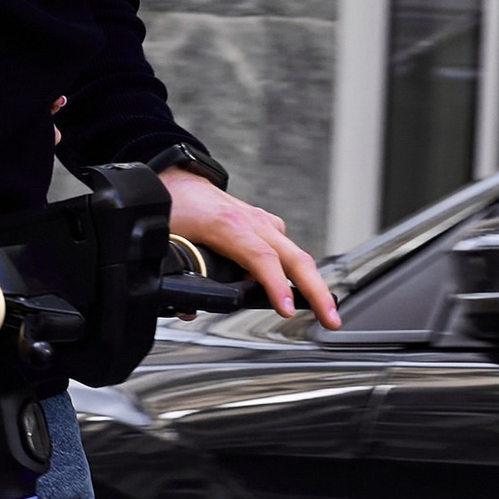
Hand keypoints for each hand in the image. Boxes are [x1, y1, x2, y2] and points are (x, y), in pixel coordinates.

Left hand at [164, 171, 340, 327]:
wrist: (177, 178)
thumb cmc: (173, 206)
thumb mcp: (167, 240)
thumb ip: (174, 274)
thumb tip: (187, 309)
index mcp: (227, 224)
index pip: (261, 258)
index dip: (275, 285)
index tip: (287, 310)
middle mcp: (252, 221)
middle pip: (295, 258)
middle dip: (316, 290)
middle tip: (331, 319)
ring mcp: (262, 223)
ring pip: (296, 255)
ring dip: (312, 284)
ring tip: (325, 312)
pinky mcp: (264, 226)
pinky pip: (286, 250)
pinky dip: (297, 272)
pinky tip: (298, 293)